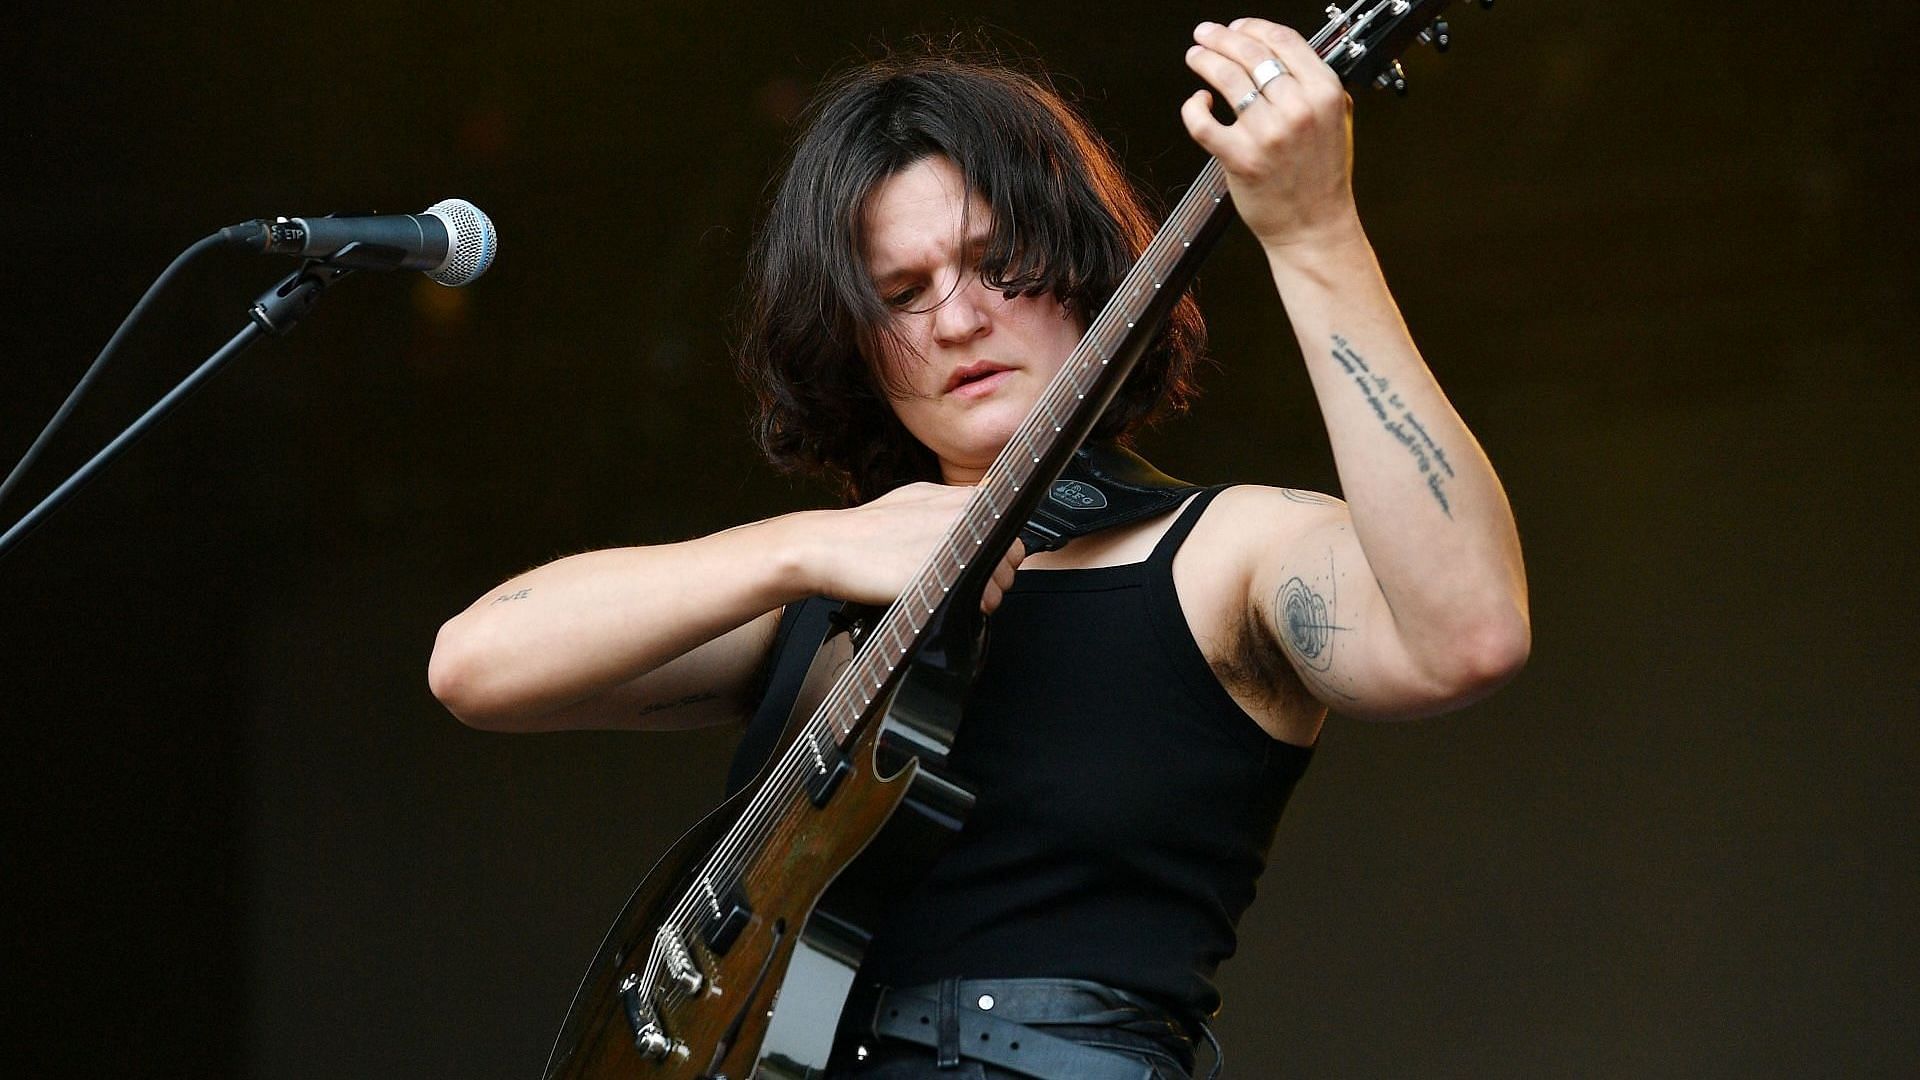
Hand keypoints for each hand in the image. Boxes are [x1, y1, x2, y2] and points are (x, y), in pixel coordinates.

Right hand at [802, 482, 1026, 613]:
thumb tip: (980, 504)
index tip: (980, 560)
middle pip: (1013, 556)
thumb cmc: (867, 529)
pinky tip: (943, 600)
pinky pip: (982, 599)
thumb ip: (952, 503)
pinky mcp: (948, 573)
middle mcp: (967, 516)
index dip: (998, 550)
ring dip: (985, 594)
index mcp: (962, 497)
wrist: (829, 547)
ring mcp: (960, 544)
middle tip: (965, 582)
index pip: (1010, 528)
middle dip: (995, 574)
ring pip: (1002, 580)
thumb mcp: (916, 497)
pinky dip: (970, 608)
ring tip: (952, 593)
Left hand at [1180, 18, 1362, 253]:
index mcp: (1325, 92)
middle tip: (1205, 34)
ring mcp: (1268, 133)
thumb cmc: (1322, 177)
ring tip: (1196, 56)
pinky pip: (1204, 122)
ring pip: (1226, 79)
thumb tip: (1282, 54)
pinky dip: (1194, 107)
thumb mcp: (1336, 120)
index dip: (1253, 27)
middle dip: (1221, 37)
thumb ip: (1316, 86)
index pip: (1283, 41)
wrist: (1314, 227)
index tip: (1237, 27)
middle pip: (1250, 54)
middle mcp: (1298, 108)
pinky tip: (1198, 102)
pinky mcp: (1240, 157)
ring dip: (1205, 60)